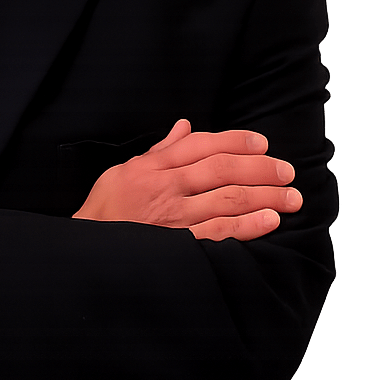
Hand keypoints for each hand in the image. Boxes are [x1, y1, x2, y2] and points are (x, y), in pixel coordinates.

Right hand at [73, 119, 300, 240]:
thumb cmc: (105, 212)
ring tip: (292, 197)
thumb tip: (184, 126)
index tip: (262, 144)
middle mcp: (167, 188)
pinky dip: (249, 225)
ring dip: (266, 196)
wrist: (86, 253)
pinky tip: (271, 220)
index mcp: (154, 167)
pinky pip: (221, 232)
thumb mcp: (123, 172)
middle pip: (223, 169)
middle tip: (287, 171)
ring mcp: (175, 218)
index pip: (202, 144)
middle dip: (261, 167)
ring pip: (229, 199)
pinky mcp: (180, 246)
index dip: (236, 140)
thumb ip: (160, 151)